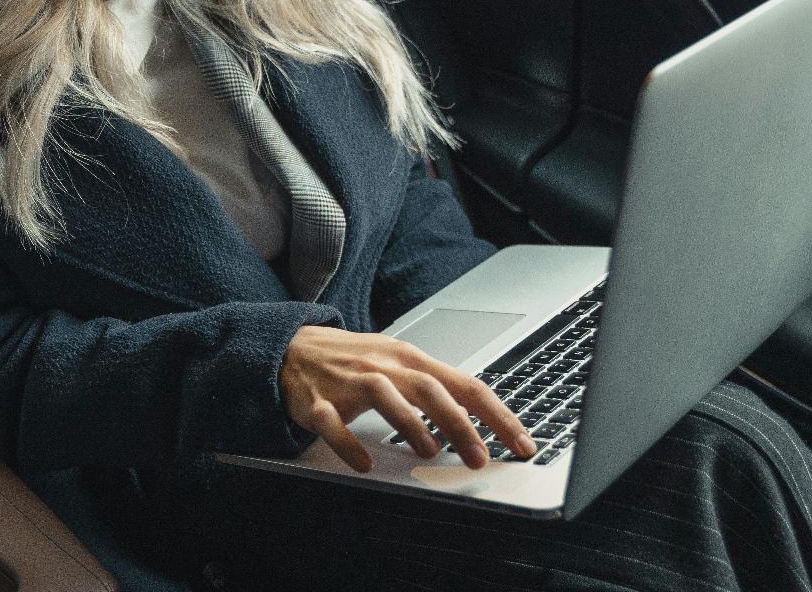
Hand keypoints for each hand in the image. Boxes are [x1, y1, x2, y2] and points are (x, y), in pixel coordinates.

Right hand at [280, 326, 534, 472]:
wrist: (290, 347)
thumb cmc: (352, 360)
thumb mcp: (397, 364)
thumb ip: (435, 389)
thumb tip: (479, 422)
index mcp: (408, 358)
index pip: (463, 384)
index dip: (496, 414)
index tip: (521, 443)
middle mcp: (382, 365)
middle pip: (429, 388)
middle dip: (459, 423)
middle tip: (481, 458)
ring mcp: (347, 382)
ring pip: (384, 395)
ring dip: (410, 423)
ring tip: (431, 452)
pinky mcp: (316, 401)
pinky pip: (332, 422)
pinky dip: (348, 444)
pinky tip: (363, 464)